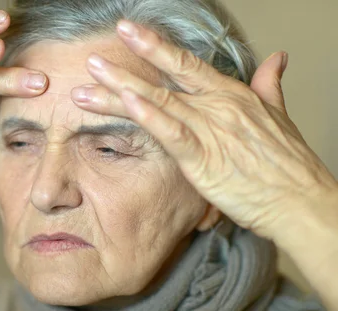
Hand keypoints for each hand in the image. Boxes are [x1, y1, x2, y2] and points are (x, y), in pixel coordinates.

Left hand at [70, 20, 337, 240]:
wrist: (300, 200)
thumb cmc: (287, 165)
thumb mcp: (279, 116)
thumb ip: (269, 86)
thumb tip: (277, 59)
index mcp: (231, 95)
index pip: (186, 64)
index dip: (155, 46)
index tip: (128, 33)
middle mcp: (217, 106)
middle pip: (164, 79)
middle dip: (126, 66)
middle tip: (92, 58)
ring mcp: (210, 130)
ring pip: (158, 103)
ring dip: (120, 92)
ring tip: (88, 83)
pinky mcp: (203, 158)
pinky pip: (172, 133)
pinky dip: (150, 116)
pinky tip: (129, 103)